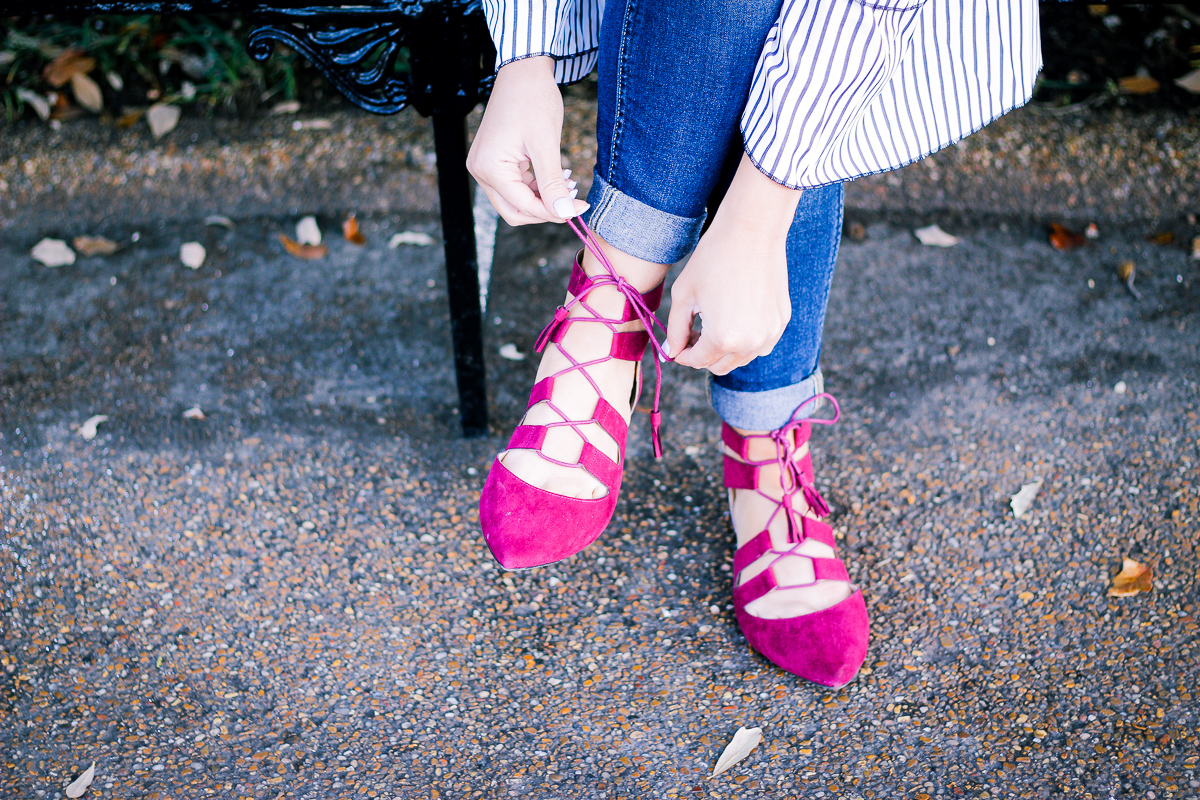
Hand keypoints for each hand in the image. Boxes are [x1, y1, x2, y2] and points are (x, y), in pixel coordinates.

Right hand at [466, 57, 589, 224]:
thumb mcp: (546, 144)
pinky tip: (556, 178)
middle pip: (515, 211)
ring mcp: (484, 167)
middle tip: (574, 202)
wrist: (523, 71)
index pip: (523, 206)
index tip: (580, 208)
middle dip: (546, 210)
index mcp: (489, 168)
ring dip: (542, 200)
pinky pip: (514, 187)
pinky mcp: (493, 162)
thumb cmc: (533, 99)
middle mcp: (481, 171)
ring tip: (567, 185)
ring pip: (515, 201)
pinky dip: (536, 188)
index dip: (554, 212)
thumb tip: (565, 213)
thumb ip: (553, 183)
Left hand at [664, 153, 801, 374]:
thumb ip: (675, 329)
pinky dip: (745, 339)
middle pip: (719, 366)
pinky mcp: (781, 322)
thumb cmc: (713, 258)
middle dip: (702, 354)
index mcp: (723, 338)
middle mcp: (750, 343)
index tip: (677, 345)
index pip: (697, 361)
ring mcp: (770, 333)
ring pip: (740, 358)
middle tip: (692, 333)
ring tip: (713, 321)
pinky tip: (735, 315)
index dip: (682, 354)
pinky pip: (759, 344)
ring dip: (724, 349)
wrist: (752, 231)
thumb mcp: (684, 295)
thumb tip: (672, 352)